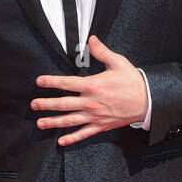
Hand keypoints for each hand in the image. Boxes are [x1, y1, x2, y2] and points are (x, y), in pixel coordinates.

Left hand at [32, 36, 147, 143]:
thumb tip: (91, 39)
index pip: (67, 83)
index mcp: (93, 85)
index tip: (39, 81)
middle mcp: (91, 103)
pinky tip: (61, 141)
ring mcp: (95, 116)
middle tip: (34, 105)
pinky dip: (72, 138)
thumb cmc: (132, 81)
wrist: (147, 100)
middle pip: (64, 104)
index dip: (51, 82)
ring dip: (53, 122)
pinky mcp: (101, 125)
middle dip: (46, 104)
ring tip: (40, 123)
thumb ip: (101, 51)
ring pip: (70, 120)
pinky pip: (84, 134)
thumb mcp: (118, 62)